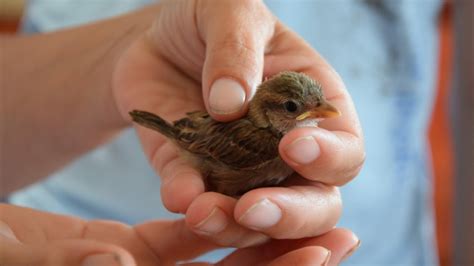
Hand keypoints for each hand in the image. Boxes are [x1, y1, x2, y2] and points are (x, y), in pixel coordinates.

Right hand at [0, 204, 358, 265]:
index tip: (317, 257)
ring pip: (225, 257)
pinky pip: (198, 232)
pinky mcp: (148, 247)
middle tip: (342, 237)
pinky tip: (259, 191)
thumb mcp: (23, 259)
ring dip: (271, 236)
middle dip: (288, 261)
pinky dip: (228, 213)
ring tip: (320, 215)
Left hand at [114, 0, 363, 244]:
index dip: (330, 159)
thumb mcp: (231, 12)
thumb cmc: (212, 20)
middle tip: (254, 207)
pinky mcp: (196, 172)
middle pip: (313, 202)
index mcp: (313, 105)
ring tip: (204, 211)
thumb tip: (232, 104)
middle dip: (289, 214)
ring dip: (235, 223)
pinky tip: (179, 195)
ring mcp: (240, 167)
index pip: (345, 150)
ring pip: (257, 217)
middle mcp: (284, 147)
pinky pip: (198, 198)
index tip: (292, 147)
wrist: (158, 38)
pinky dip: (189, 201)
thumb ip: (237, 48)